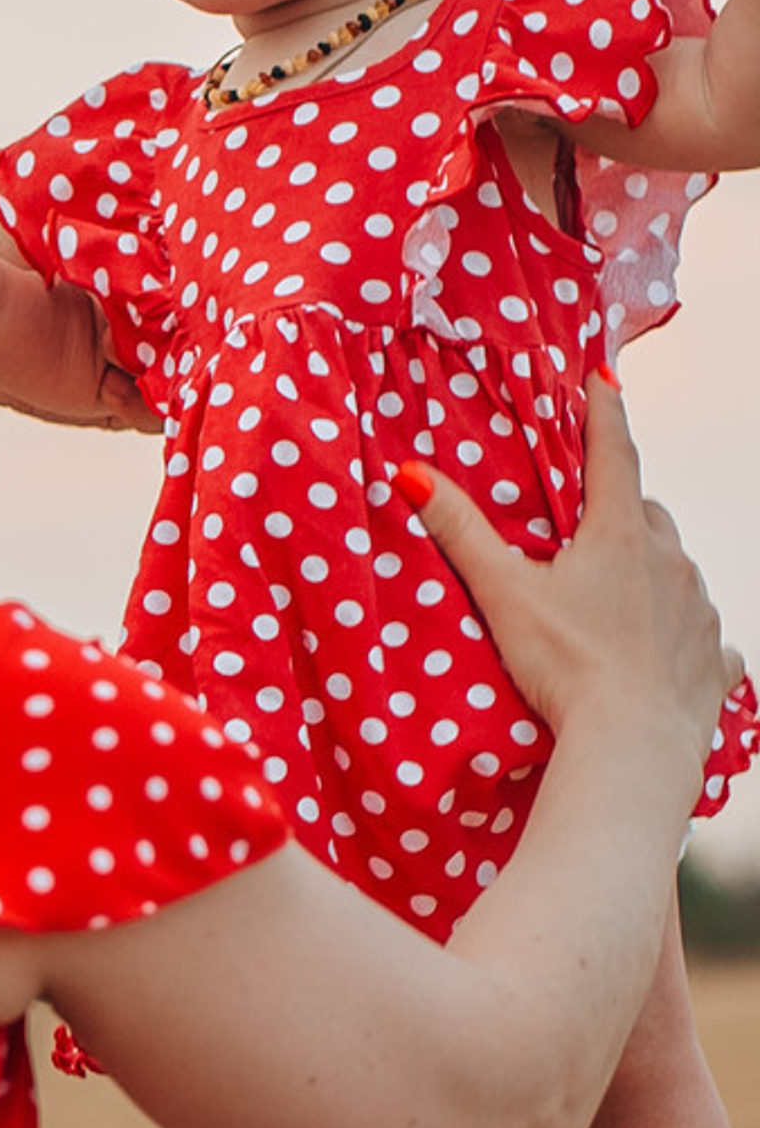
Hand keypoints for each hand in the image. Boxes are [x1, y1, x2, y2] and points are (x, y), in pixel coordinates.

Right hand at [397, 382, 731, 746]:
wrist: (631, 745)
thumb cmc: (566, 669)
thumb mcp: (505, 595)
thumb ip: (460, 533)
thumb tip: (413, 474)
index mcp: (620, 537)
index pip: (614, 455)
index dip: (605, 415)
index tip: (604, 382)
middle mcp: (671, 563)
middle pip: (649, 515)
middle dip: (624, 511)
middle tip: (595, 525)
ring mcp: (699, 612)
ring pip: (679, 572)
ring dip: (654, 575)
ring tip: (620, 601)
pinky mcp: (713, 662)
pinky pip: (708, 640)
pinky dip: (688, 638)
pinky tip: (668, 656)